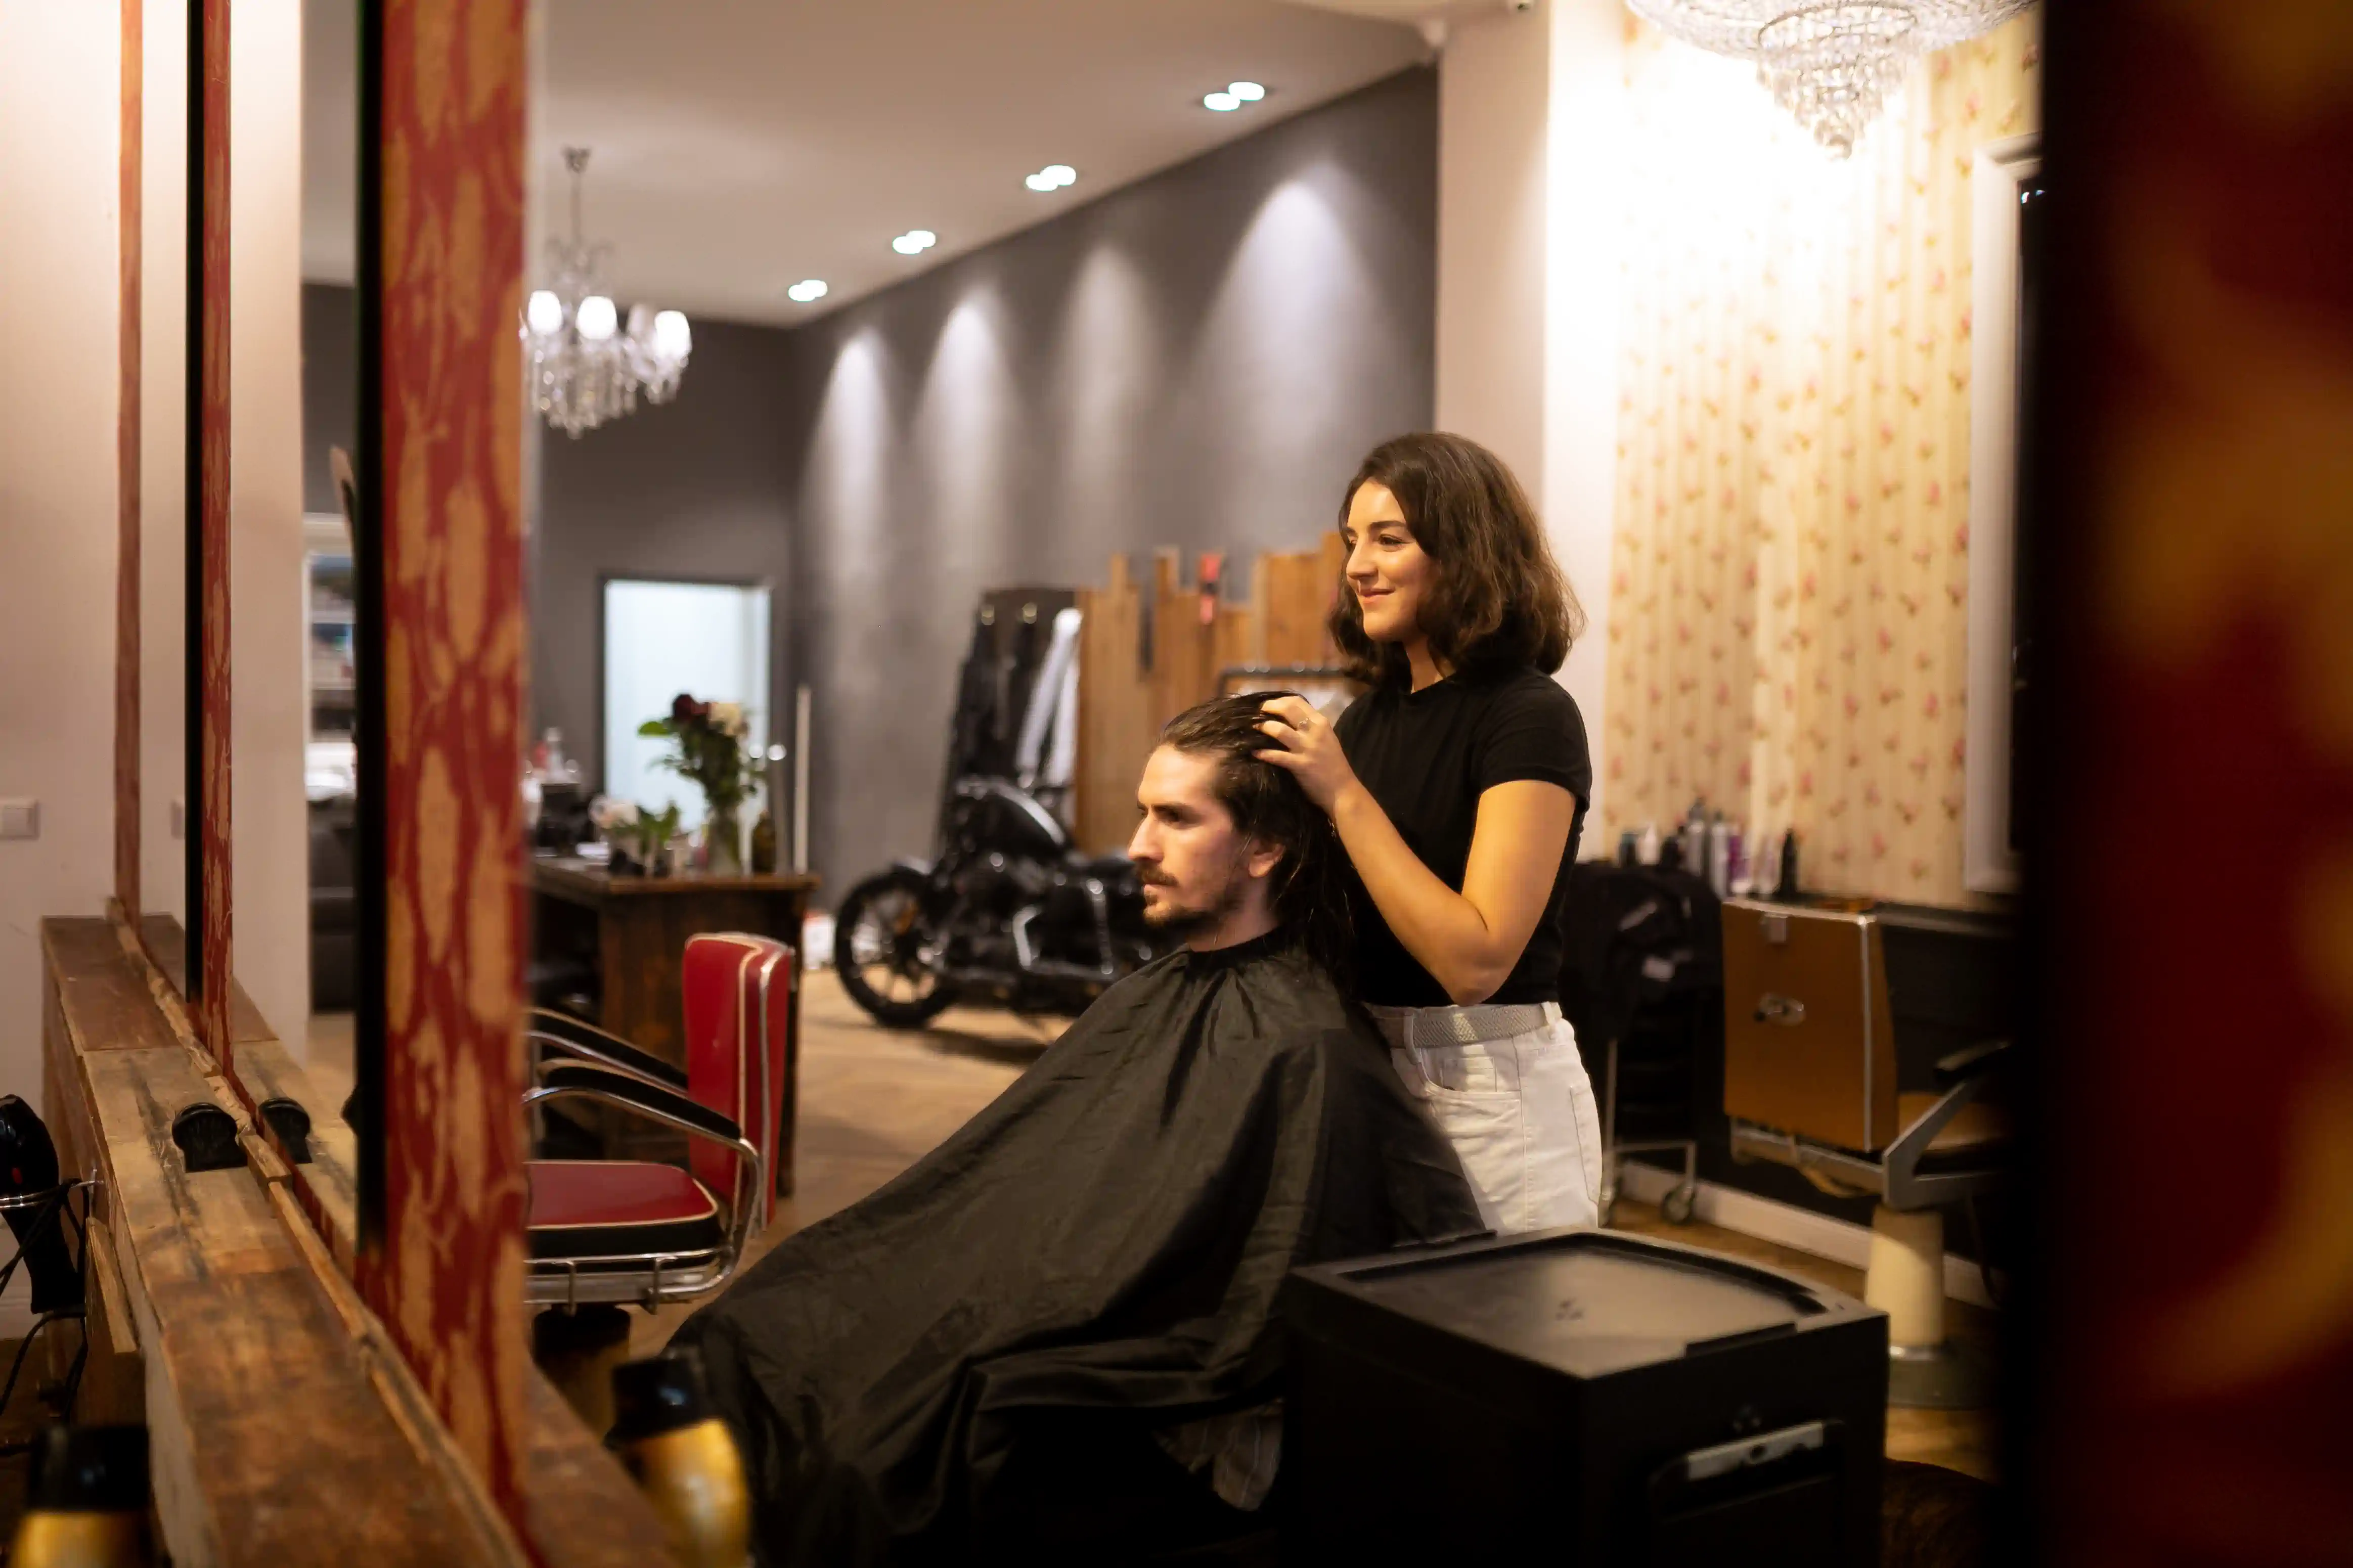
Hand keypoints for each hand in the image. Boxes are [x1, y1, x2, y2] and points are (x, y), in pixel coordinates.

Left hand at [1255, 696, 1356, 812]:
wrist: (1342, 791)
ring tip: (1253, 729)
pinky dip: (1264, 753)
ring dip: (1263, 727)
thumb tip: (1287, 720)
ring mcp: (1308, 747)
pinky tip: (1255, 753)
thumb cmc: (1333, 765)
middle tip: (1256, 714)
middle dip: (1267, 708)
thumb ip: (1310, 728)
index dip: (1278, 701)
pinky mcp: (1300, 764)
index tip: (1267, 706)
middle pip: (1287, 709)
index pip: (1297, 701)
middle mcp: (1315, 731)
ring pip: (1279, 730)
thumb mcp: (1326, 739)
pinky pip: (1277, 755)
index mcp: (1321, 722)